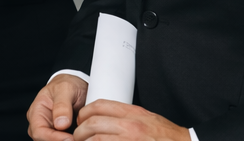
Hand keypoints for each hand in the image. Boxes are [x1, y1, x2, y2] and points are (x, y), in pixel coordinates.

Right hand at [27, 73, 87, 139]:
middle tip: (77, 139)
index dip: (53, 138)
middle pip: (44, 140)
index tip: (70, 138)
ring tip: (78, 137)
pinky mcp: (58, 134)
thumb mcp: (66, 88)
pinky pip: (61, 140)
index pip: (38, 131)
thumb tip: (60, 124)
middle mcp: (40, 122)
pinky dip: (69, 140)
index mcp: (37, 110)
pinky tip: (78, 137)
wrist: (76, 86)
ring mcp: (49, 129)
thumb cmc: (67, 84)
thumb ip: (62, 105)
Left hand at [74, 101, 189, 140]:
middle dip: (80, 130)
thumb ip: (127, 116)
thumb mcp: (146, 118)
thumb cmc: (166, 136)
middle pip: (93, 122)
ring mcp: (129, 140)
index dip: (85, 112)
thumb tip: (104, 118)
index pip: (100, 105)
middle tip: (77, 137)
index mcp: (133, 113)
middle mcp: (130, 126)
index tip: (81, 119)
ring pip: (96, 139)